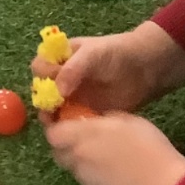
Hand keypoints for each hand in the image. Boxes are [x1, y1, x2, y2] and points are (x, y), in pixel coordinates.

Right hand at [31, 24, 184, 115]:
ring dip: (53, 117)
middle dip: (43, 101)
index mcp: (60, 58)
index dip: (41, 77)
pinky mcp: (87, 112)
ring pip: (55, 108)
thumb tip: (58, 90)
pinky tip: (74, 132)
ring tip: (57, 126)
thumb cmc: (115, 53)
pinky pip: (73, 121)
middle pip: (43, 91)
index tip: (50, 87)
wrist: (144, 68)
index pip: (40, 67)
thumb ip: (73, 69)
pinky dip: (70, 127)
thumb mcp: (93, 53)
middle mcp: (63, 77)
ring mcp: (75, 96)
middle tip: (49, 112)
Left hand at [45, 112, 184, 184]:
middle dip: (65, 147)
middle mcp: (78, 159)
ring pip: (75, 169)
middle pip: (58, 153)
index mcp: (81, 137)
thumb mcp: (126, 119)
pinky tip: (117, 176)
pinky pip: (91, 184)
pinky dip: (97, 178)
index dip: (55, 128)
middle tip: (83, 141)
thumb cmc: (147, 146)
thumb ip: (103, 119)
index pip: (52, 134)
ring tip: (105, 158)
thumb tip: (94, 122)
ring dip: (81, 162)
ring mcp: (87, 181)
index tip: (66, 124)